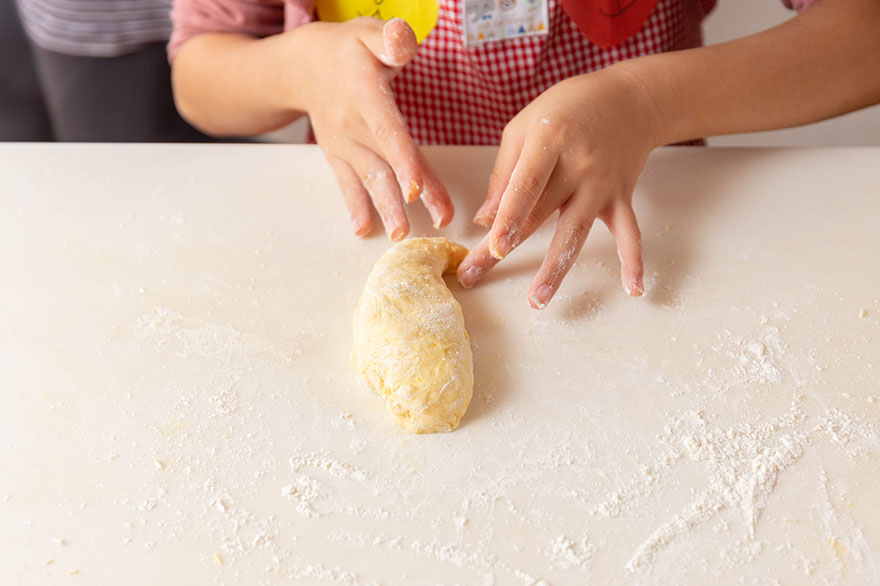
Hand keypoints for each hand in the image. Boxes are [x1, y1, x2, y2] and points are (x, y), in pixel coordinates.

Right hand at [293, 18, 453, 239]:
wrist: (303, 66)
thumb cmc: (347, 49)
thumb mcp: (368, 32)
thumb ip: (389, 39)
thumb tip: (404, 41)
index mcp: (364, 94)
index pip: (387, 131)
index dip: (403, 160)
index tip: (416, 188)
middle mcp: (351, 124)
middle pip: (385, 163)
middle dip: (408, 195)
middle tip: (434, 221)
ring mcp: (343, 144)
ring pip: (369, 179)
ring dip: (386, 209)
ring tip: (402, 235)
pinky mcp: (338, 156)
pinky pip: (347, 184)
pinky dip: (354, 207)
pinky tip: (363, 229)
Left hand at [456, 66, 661, 307]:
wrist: (629, 99)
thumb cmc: (566, 109)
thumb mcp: (525, 126)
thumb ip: (504, 173)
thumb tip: (485, 219)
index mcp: (550, 140)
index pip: (526, 184)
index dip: (509, 216)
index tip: (494, 245)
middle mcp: (578, 164)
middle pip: (539, 215)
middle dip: (505, 249)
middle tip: (476, 276)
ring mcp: (602, 183)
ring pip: (577, 232)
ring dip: (556, 268)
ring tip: (538, 299)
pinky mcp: (622, 196)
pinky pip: (629, 232)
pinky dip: (633, 261)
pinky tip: (634, 289)